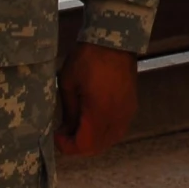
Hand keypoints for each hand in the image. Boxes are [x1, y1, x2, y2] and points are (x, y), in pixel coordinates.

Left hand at [55, 42, 140, 157]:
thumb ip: (68, 112)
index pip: (84, 145)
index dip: (67, 146)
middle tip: (65, 133)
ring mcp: (126, 113)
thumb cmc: (87, 59)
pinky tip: (94, 120)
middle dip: (79, 145)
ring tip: (79, 127)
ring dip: (93, 140)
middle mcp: (116, 117)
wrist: (114, 40)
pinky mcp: (131, 106)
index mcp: (99, 113)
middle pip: (97, 147)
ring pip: (110, 140)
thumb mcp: (68, 84)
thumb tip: (66, 130)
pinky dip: (104, 132)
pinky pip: (118, 129)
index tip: (57, 134)